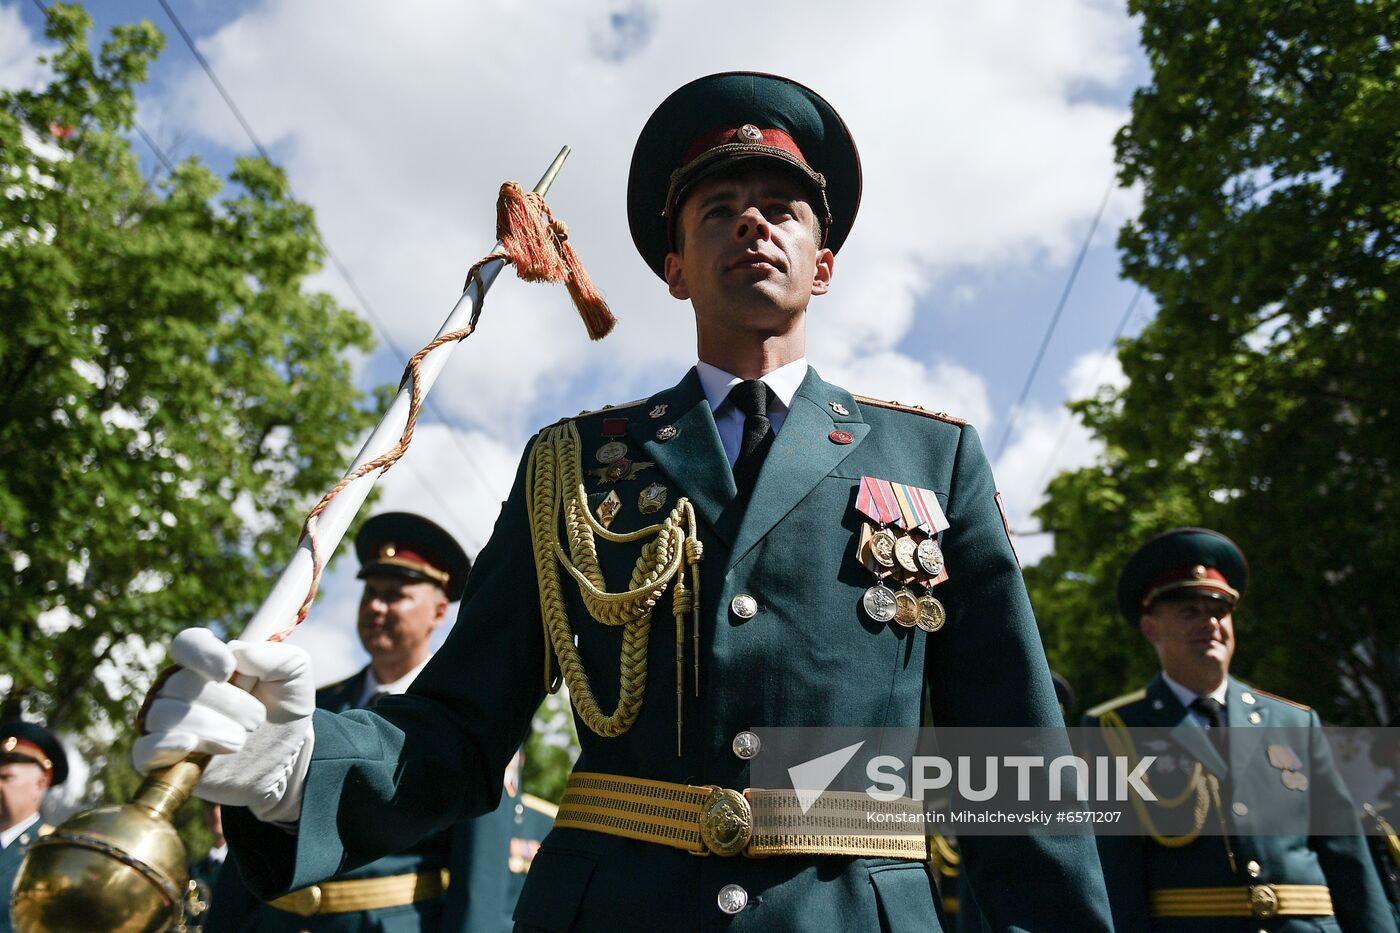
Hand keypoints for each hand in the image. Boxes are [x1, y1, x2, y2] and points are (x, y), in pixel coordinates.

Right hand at [132, 628, 314, 822]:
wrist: (285, 759)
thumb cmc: (285, 709)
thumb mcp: (296, 676)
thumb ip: (279, 656)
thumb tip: (239, 651)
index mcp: (208, 662)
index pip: (187, 644)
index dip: (203, 654)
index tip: (228, 669)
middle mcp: (179, 689)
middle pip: (181, 684)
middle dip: (227, 703)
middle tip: (257, 720)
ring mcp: (167, 724)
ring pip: (165, 714)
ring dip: (210, 727)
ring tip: (240, 740)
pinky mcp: (162, 760)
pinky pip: (144, 749)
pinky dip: (164, 745)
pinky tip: (189, 745)